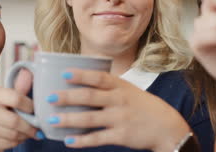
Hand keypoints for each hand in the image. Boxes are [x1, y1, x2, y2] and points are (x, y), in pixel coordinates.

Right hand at [0, 69, 40, 151]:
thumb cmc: (5, 112)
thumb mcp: (13, 98)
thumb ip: (21, 87)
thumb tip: (28, 72)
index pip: (16, 98)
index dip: (30, 107)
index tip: (36, 111)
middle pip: (14, 120)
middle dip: (30, 126)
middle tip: (37, 127)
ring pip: (12, 134)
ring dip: (24, 135)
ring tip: (27, 131)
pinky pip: (8, 144)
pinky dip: (17, 142)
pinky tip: (17, 137)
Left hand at [46, 69, 190, 151]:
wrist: (166, 126)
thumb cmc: (142, 105)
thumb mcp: (128, 89)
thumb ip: (107, 85)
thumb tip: (79, 79)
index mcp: (120, 86)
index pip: (98, 77)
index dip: (81, 75)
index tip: (64, 73)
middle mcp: (119, 100)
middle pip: (89, 97)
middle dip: (67, 97)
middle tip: (49, 98)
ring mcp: (119, 119)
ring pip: (90, 119)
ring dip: (69, 119)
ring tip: (52, 120)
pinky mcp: (120, 136)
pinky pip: (97, 138)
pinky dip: (82, 141)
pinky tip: (68, 140)